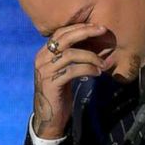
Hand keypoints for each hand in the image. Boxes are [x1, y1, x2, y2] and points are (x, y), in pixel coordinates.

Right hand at [32, 22, 114, 138]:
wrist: (49, 117)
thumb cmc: (60, 93)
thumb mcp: (64, 71)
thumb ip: (72, 57)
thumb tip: (93, 43)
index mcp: (44, 53)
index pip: (60, 33)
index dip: (79, 27)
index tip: (97, 27)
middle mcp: (41, 59)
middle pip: (64, 38)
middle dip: (85, 32)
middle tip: (102, 31)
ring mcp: (45, 71)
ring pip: (70, 54)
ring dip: (91, 56)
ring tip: (103, 63)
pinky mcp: (51, 83)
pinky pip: (72, 71)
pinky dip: (88, 69)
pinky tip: (97, 73)